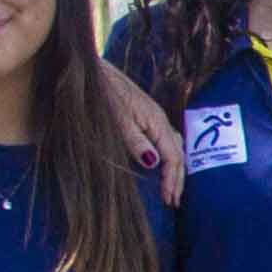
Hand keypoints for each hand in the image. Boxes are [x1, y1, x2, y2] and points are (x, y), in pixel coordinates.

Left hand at [98, 60, 186, 204]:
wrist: (93, 70)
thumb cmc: (103, 93)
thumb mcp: (117, 119)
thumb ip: (135, 141)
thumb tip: (154, 163)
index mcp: (157, 121)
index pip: (173, 157)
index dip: (172, 180)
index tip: (168, 200)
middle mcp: (160, 120)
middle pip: (178, 153)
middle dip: (177, 178)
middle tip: (173, 201)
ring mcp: (153, 117)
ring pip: (174, 147)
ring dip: (174, 169)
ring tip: (170, 187)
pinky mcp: (145, 115)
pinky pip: (165, 140)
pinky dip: (167, 156)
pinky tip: (160, 163)